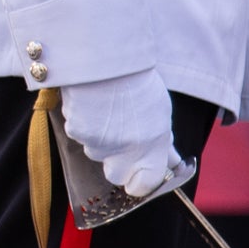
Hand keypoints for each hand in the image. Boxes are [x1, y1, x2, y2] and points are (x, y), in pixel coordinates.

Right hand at [57, 66, 187, 200]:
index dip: (140, 180)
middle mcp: (125, 152)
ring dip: (100, 139)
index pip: (143, 186)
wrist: (107, 61)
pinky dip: (84, 124)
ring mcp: (98, 144)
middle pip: (115, 174)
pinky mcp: (76, 133)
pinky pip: (79, 136)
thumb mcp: (160, 115)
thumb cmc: (138, 85)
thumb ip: (163, 144)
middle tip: (121, 135)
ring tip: (107, 111)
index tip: (141, 171)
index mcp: (150, 149)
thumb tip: (171, 163)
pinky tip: (92, 105)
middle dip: (117, 160)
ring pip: (96, 153)